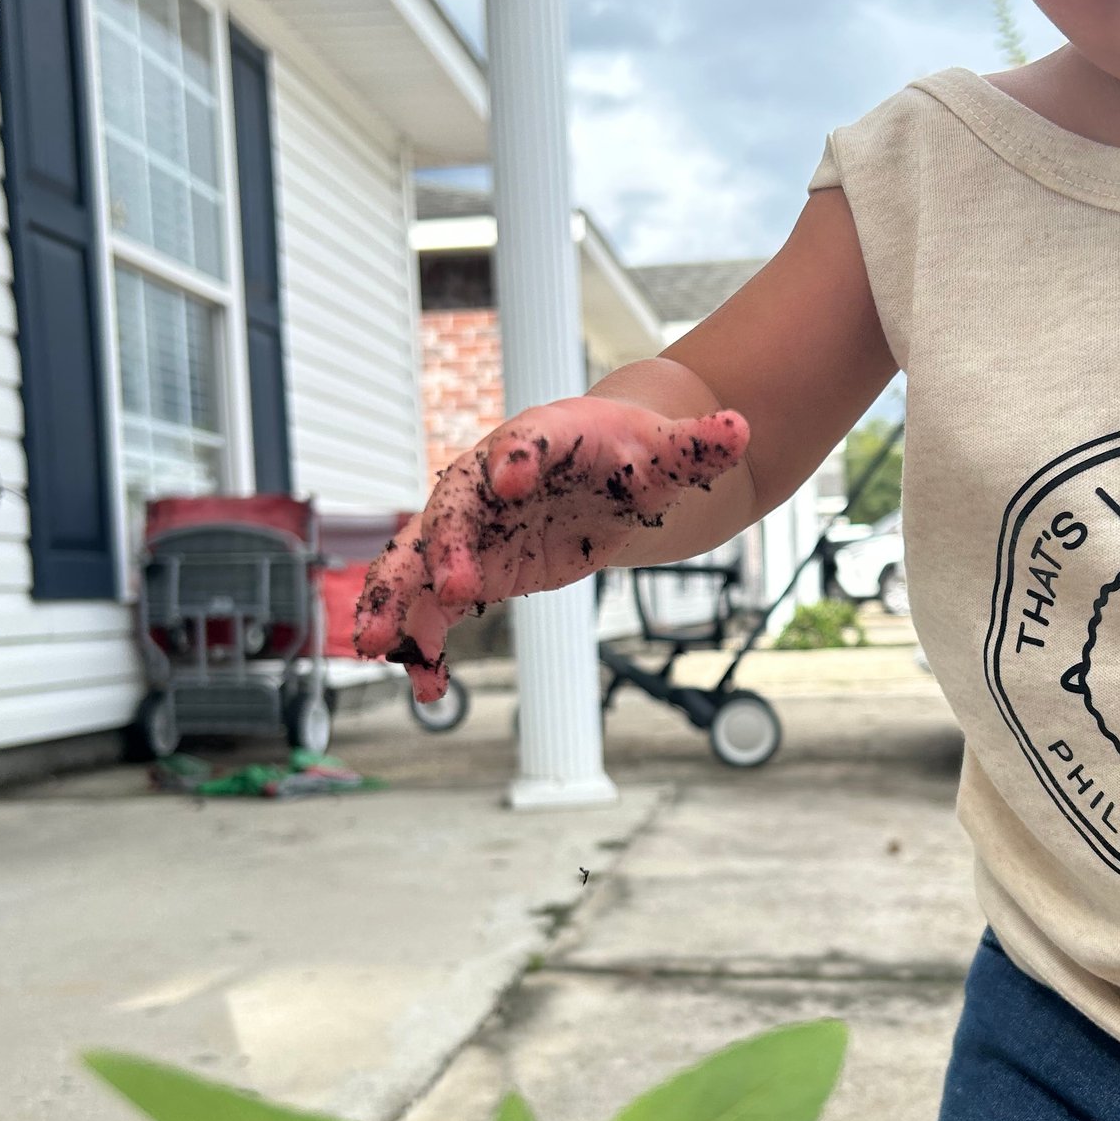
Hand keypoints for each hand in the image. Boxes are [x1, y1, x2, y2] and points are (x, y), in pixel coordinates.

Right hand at [353, 396, 749, 700]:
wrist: (603, 473)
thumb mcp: (666, 452)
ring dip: (395, 600)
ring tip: (378, 648)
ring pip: (418, 560)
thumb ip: (697, 446)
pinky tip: (428, 691)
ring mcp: (471, 527)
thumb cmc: (631, 453)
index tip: (513, 474)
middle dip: (446, 545)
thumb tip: (741, 429)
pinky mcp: (471, 569)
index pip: (523, 441)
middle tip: (452, 587)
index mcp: (539, 439)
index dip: (517, 456)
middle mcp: (488, 479)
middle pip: (453, 507)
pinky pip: (432, 609)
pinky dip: (425, 644)